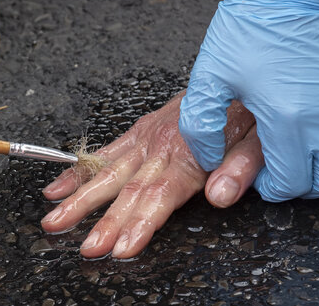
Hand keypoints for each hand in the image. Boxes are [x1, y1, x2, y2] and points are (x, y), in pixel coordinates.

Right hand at [41, 92, 263, 258]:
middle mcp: (162, 144)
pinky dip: (79, 170)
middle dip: (104, 221)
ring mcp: (147, 137)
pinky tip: (58, 187)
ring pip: (107, 172)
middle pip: (127, 189)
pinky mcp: (141, 130)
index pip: (159, 194)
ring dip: (80, 199)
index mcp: (189, 151)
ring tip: (56, 221)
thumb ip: (240, 168)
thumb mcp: (262, 139)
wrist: (242, 70)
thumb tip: (219, 195)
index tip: (122, 246)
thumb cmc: (253, 109)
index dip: (140, 222)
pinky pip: (105, 152)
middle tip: (86, 247)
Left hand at [179, 0, 318, 201]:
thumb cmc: (249, 27)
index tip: (263, 179)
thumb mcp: (210, 76)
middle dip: (306, 184)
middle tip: (286, 172)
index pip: (292, 183)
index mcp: (289, 120)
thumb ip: (201, 126)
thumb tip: (207, 158)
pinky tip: (317, 116)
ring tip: (306, 152)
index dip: (274, 189)